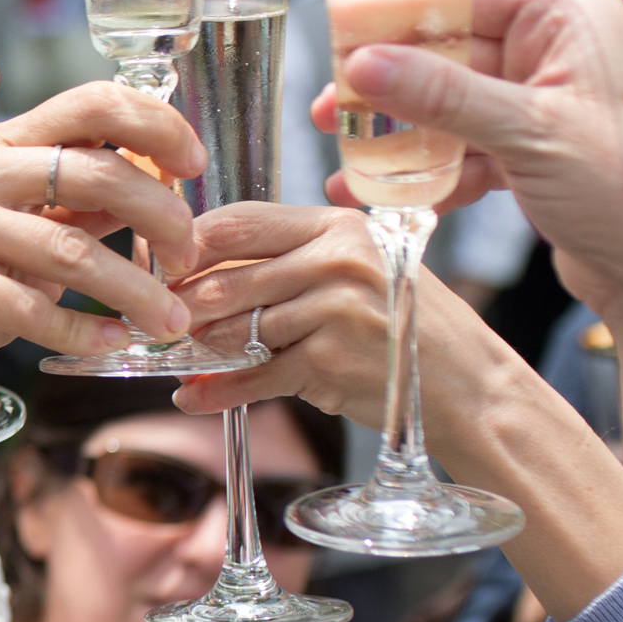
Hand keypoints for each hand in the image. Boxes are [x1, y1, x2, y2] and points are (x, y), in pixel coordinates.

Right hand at [0, 83, 201, 424]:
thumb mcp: (38, 236)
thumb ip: (88, 202)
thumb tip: (165, 176)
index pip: (89, 104)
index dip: (153, 125)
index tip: (194, 166)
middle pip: (91, 172)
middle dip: (159, 218)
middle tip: (188, 260)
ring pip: (68, 250)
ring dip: (132, 290)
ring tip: (168, 320)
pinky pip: (30, 306)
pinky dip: (82, 330)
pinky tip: (112, 340)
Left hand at [168, 201, 451, 420]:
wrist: (467, 385)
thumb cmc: (404, 325)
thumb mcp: (360, 269)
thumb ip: (293, 260)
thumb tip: (203, 269)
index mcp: (336, 226)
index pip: (238, 222)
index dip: (187, 246)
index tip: (158, 267)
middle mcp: (335, 261)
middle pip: (226, 278)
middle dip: (182, 306)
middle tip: (155, 321)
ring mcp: (332, 312)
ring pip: (233, 330)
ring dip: (197, 352)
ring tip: (174, 360)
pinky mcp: (328, 363)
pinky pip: (252, 378)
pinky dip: (216, 394)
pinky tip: (193, 399)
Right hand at [325, 0, 622, 313]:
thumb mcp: (527, 133)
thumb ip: (442, 95)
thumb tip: (363, 63)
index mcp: (570, 19)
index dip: (401, 13)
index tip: (340, 33)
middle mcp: (559, 52)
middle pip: (452, 51)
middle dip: (390, 85)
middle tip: (331, 109)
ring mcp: (546, 104)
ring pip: (453, 106)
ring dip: (402, 135)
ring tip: (345, 160)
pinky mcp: (536, 152)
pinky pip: (467, 149)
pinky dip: (429, 173)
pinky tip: (383, 198)